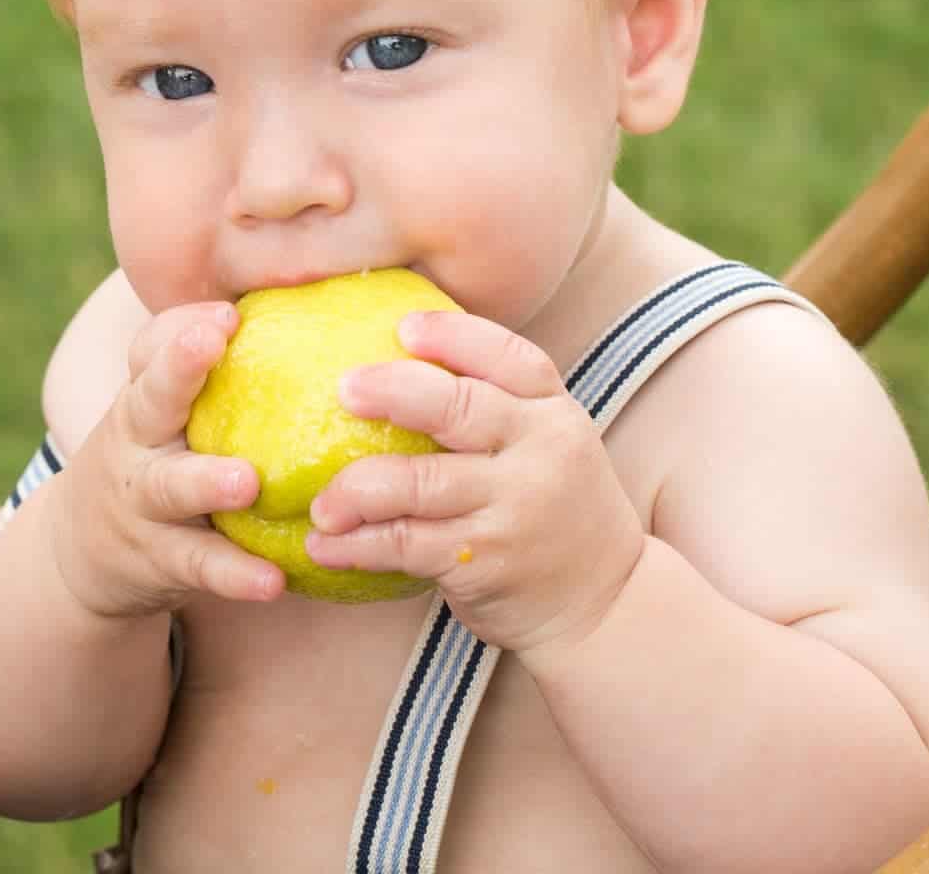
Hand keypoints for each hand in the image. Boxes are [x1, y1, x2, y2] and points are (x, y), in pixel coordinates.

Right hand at [46, 302, 285, 618]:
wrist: (76, 554)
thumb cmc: (153, 459)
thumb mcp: (163, 414)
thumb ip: (213, 372)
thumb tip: (314, 310)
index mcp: (145, 398)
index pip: (152, 347)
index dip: (182, 324)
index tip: (225, 310)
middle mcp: (136, 441)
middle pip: (150, 398)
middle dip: (178, 366)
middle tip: (209, 342)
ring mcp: (143, 502)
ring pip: (173, 487)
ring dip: (208, 481)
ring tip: (247, 482)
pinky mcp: (159, 560)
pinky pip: (202, 566)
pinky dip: (236, 574)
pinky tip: (275, 580)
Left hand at [304, 311, 644, 651]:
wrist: (607, 602)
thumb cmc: (556, 509)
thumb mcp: (551, 445)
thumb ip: (501, 408)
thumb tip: (403, 361)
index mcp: (554, 412)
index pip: (511, 357)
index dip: (454, 336)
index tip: (403, 326)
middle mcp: (540, 452)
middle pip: (461, 408)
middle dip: (394, 392)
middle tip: (344, 389)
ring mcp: (514, 508)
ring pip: (420, 483)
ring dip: (357, 488)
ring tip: (321, 503)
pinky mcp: (485, 560)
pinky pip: (407, 544)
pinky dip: (358, 545)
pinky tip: (324, 546)